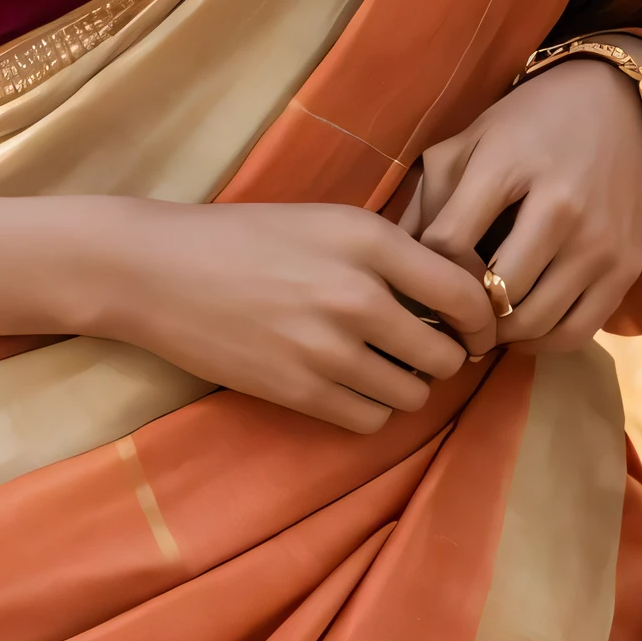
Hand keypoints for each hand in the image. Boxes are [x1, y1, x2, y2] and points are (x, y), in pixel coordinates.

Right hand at [99, 199, 500, 433]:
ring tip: (381, 364)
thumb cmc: (245, 237)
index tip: (474, 326)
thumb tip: (457, 294)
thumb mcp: (328, 221)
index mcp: (369, 239)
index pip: (466, 292)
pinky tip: (349, 384)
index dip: (482, 318)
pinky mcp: (299, 391)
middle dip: (444, 355)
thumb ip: (391, 252)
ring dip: (406, 384)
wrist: (159, 270)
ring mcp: (328, 348)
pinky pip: (370, 419)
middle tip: (424, 348)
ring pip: (412, 392)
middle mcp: (358, 294)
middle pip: (445, 352)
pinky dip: (370, 408)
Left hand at [401, 44, 641, 354]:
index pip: (450, 243)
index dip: (427, 269)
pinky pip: (577, 332)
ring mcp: (600, 242)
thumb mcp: (468, 141)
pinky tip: (523, 324)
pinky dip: (542, 341)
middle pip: (496, 293)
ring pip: (535, 322)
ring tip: (483, 322)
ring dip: (501, 333)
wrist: (615, 105)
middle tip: (450, 315)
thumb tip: (397, 265)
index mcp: (509, 165)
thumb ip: (428, 199)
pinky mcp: (626, 268)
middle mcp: (562, 207)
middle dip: (464, 312)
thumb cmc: (528, 124)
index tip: (423, 277)